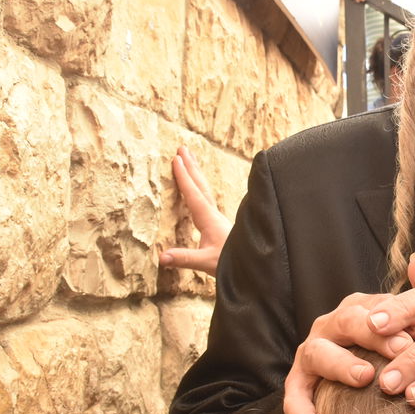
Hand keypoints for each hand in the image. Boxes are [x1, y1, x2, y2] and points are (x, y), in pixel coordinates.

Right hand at [159, 146, 231, 275]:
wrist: (253, 265)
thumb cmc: (231, 263)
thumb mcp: (206, 262)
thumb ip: (184, 258)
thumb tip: (161, 257)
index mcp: (208, 219)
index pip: (194, 194)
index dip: (184, 176)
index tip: (176, 159)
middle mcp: (213, 214)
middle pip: (200, 185)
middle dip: (191, 166)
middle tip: (182, 148)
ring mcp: (217, 218)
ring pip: (205, 190)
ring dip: (196, 173)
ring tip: (189, 159)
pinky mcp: (218, 224)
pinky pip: (206, 199)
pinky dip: (200, 188)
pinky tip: (198, 189)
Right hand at [283, 291, 414, 413]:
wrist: (366, 390)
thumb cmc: (395, 361)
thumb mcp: (407, 341)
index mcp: (360, 310)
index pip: (377, 306)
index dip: (401, 315)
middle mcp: (332, 326)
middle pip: (349, 321)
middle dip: (375, 335)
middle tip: (402, 349)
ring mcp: (312, 351)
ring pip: (319, 352)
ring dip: (342, 364)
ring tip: (364, 377)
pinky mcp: (298, 381)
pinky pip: (295, 397)